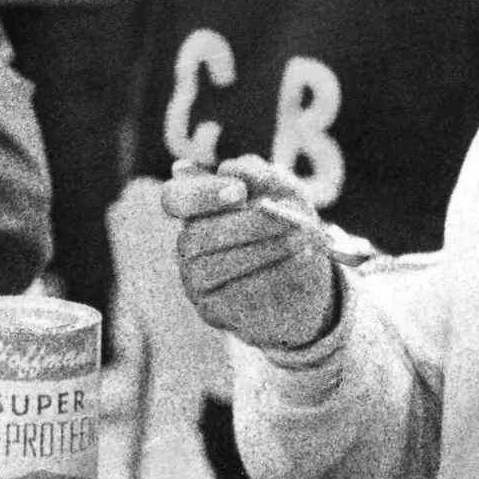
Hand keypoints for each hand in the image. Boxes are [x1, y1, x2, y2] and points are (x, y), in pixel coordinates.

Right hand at [162, 155, 339, 350]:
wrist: (304, 280)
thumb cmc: (287, 228)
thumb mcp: (285, 196)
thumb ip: (261, 176)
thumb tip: (231, 167)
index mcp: (197, 210)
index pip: (174, 198)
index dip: (202, 194)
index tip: (240, 192)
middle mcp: (189, 245)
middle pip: (195, 237)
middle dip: (244, 227)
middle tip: (287, 221)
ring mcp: (195, 281)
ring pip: (210, 268)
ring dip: (260, 252)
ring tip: (300, 241)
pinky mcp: (212, 311)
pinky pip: (232, 298)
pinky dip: (268, 279)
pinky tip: (297, 265)